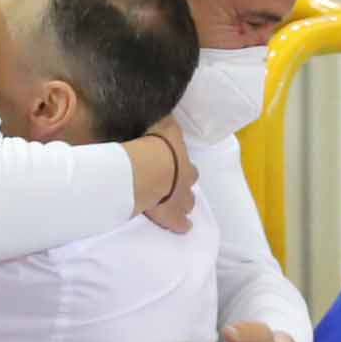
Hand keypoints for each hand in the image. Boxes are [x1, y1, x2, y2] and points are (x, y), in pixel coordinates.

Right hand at [129, 119, 195, 234]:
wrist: (150, 170)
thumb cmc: (155, 146)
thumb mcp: (163, 126)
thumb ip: (167, 122)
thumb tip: (168, 114)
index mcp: (183, 160)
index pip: (187, 163)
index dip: (180, 164)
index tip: (172, 164)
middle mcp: (186, 180)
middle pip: (190, 184)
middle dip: (183, 184)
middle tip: (172, 185)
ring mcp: (182, 200)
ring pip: (188, 203)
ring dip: (182, 203)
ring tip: (174, 205)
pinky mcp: (174, 217)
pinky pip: (181, 223)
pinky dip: (182, 225)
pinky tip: (183, 227)